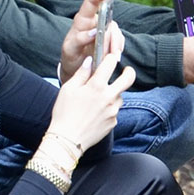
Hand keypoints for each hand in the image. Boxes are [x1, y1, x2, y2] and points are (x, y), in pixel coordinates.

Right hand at [48, 31, 135, 151]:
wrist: (68, 138)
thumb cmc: (64, 112)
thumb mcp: (68, 88)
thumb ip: (81, 73)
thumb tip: (89, 61)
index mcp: (96, 86)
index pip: (109, 64)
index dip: (110, 57)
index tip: (111, 56)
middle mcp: (108, 97)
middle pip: (128, 80)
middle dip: (129, 72)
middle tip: (127, 70)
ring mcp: (113, 110)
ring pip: (120, 96)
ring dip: (114, 93)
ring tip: (99, 97)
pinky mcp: (113, 122)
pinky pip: (114, 110)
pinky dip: (108, 108)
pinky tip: (95, 112)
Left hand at [60, 0, 119, 82]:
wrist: (76, 69)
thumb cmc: (70, 56)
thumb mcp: (70, 50)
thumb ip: (79, 40)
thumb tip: (94, 32)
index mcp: (81, 20)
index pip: (91, 1)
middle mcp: (94, 22)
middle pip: (109, 19)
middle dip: (112, 36)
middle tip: (112, 52)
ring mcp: (104, 30)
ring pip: (116, 31)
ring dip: (116, 45)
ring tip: (111, 57)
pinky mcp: (111, 39)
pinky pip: (119, 40)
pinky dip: (118, 48)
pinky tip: (114, 57)